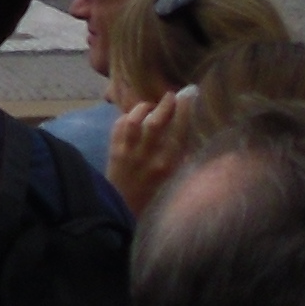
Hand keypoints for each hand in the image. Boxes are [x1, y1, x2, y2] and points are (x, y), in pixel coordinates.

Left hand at [108, 91, 192, 213]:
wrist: (124, 211)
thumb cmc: (156, 198)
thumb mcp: (176, 181)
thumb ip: (183, 160)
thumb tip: (191, 136)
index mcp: (168, 166)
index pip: (178, 133)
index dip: (184, 112)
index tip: (189, 97)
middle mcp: (147, 157)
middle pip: (155, 123)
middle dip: (165, 105)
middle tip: (172, 94)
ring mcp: (127, 153)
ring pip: (133, 122)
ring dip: (143, 108)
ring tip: (151, 104)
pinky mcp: (113, 151)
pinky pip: (118, 127)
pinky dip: (126, 117)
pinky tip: (133, 116)